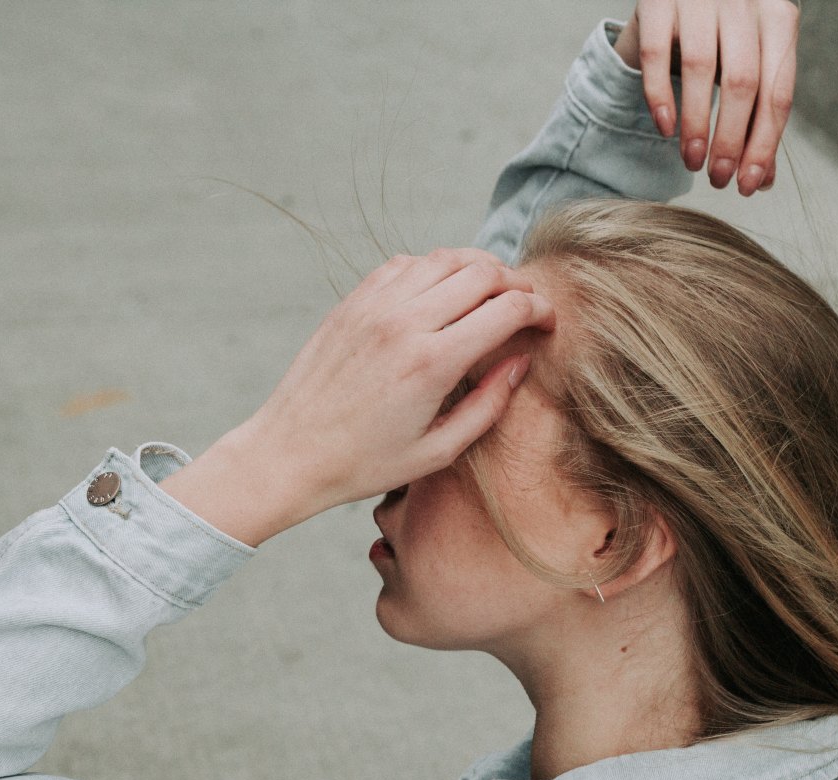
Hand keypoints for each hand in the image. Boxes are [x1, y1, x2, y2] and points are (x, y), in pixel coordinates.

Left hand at [159, 249, 553, 545]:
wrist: (290, 453)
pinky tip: (442, 290)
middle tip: (527, 304)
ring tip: (492, 291)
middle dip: (517, 282)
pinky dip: (434, 267)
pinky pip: (404, 264)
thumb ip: (487, 405)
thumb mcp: (437, 451)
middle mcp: (404, 323)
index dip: (540, 310)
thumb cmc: (363, 463)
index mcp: (432, 363)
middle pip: (482, 272)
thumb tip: (520, 364)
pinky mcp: (352, 303)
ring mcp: (374, 306)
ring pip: (444, 258)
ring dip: (478, 267)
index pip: (507, 308)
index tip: (547, 324)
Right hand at [614, 0, 798, 194]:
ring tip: (691, 162)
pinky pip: (656, 53)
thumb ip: (757, 120)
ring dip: (697, 124)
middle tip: (718, 179)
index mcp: (779, 19)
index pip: (777, 92)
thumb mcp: (749, 71)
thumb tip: (762, 181)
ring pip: (701, 68)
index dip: (764, 144)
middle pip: (743, 82)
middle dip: (730, 140)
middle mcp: (744, 2)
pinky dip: (660, 95)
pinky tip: (665, 127)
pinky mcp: (658, 1)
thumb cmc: (722, 40)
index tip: (747, 185)